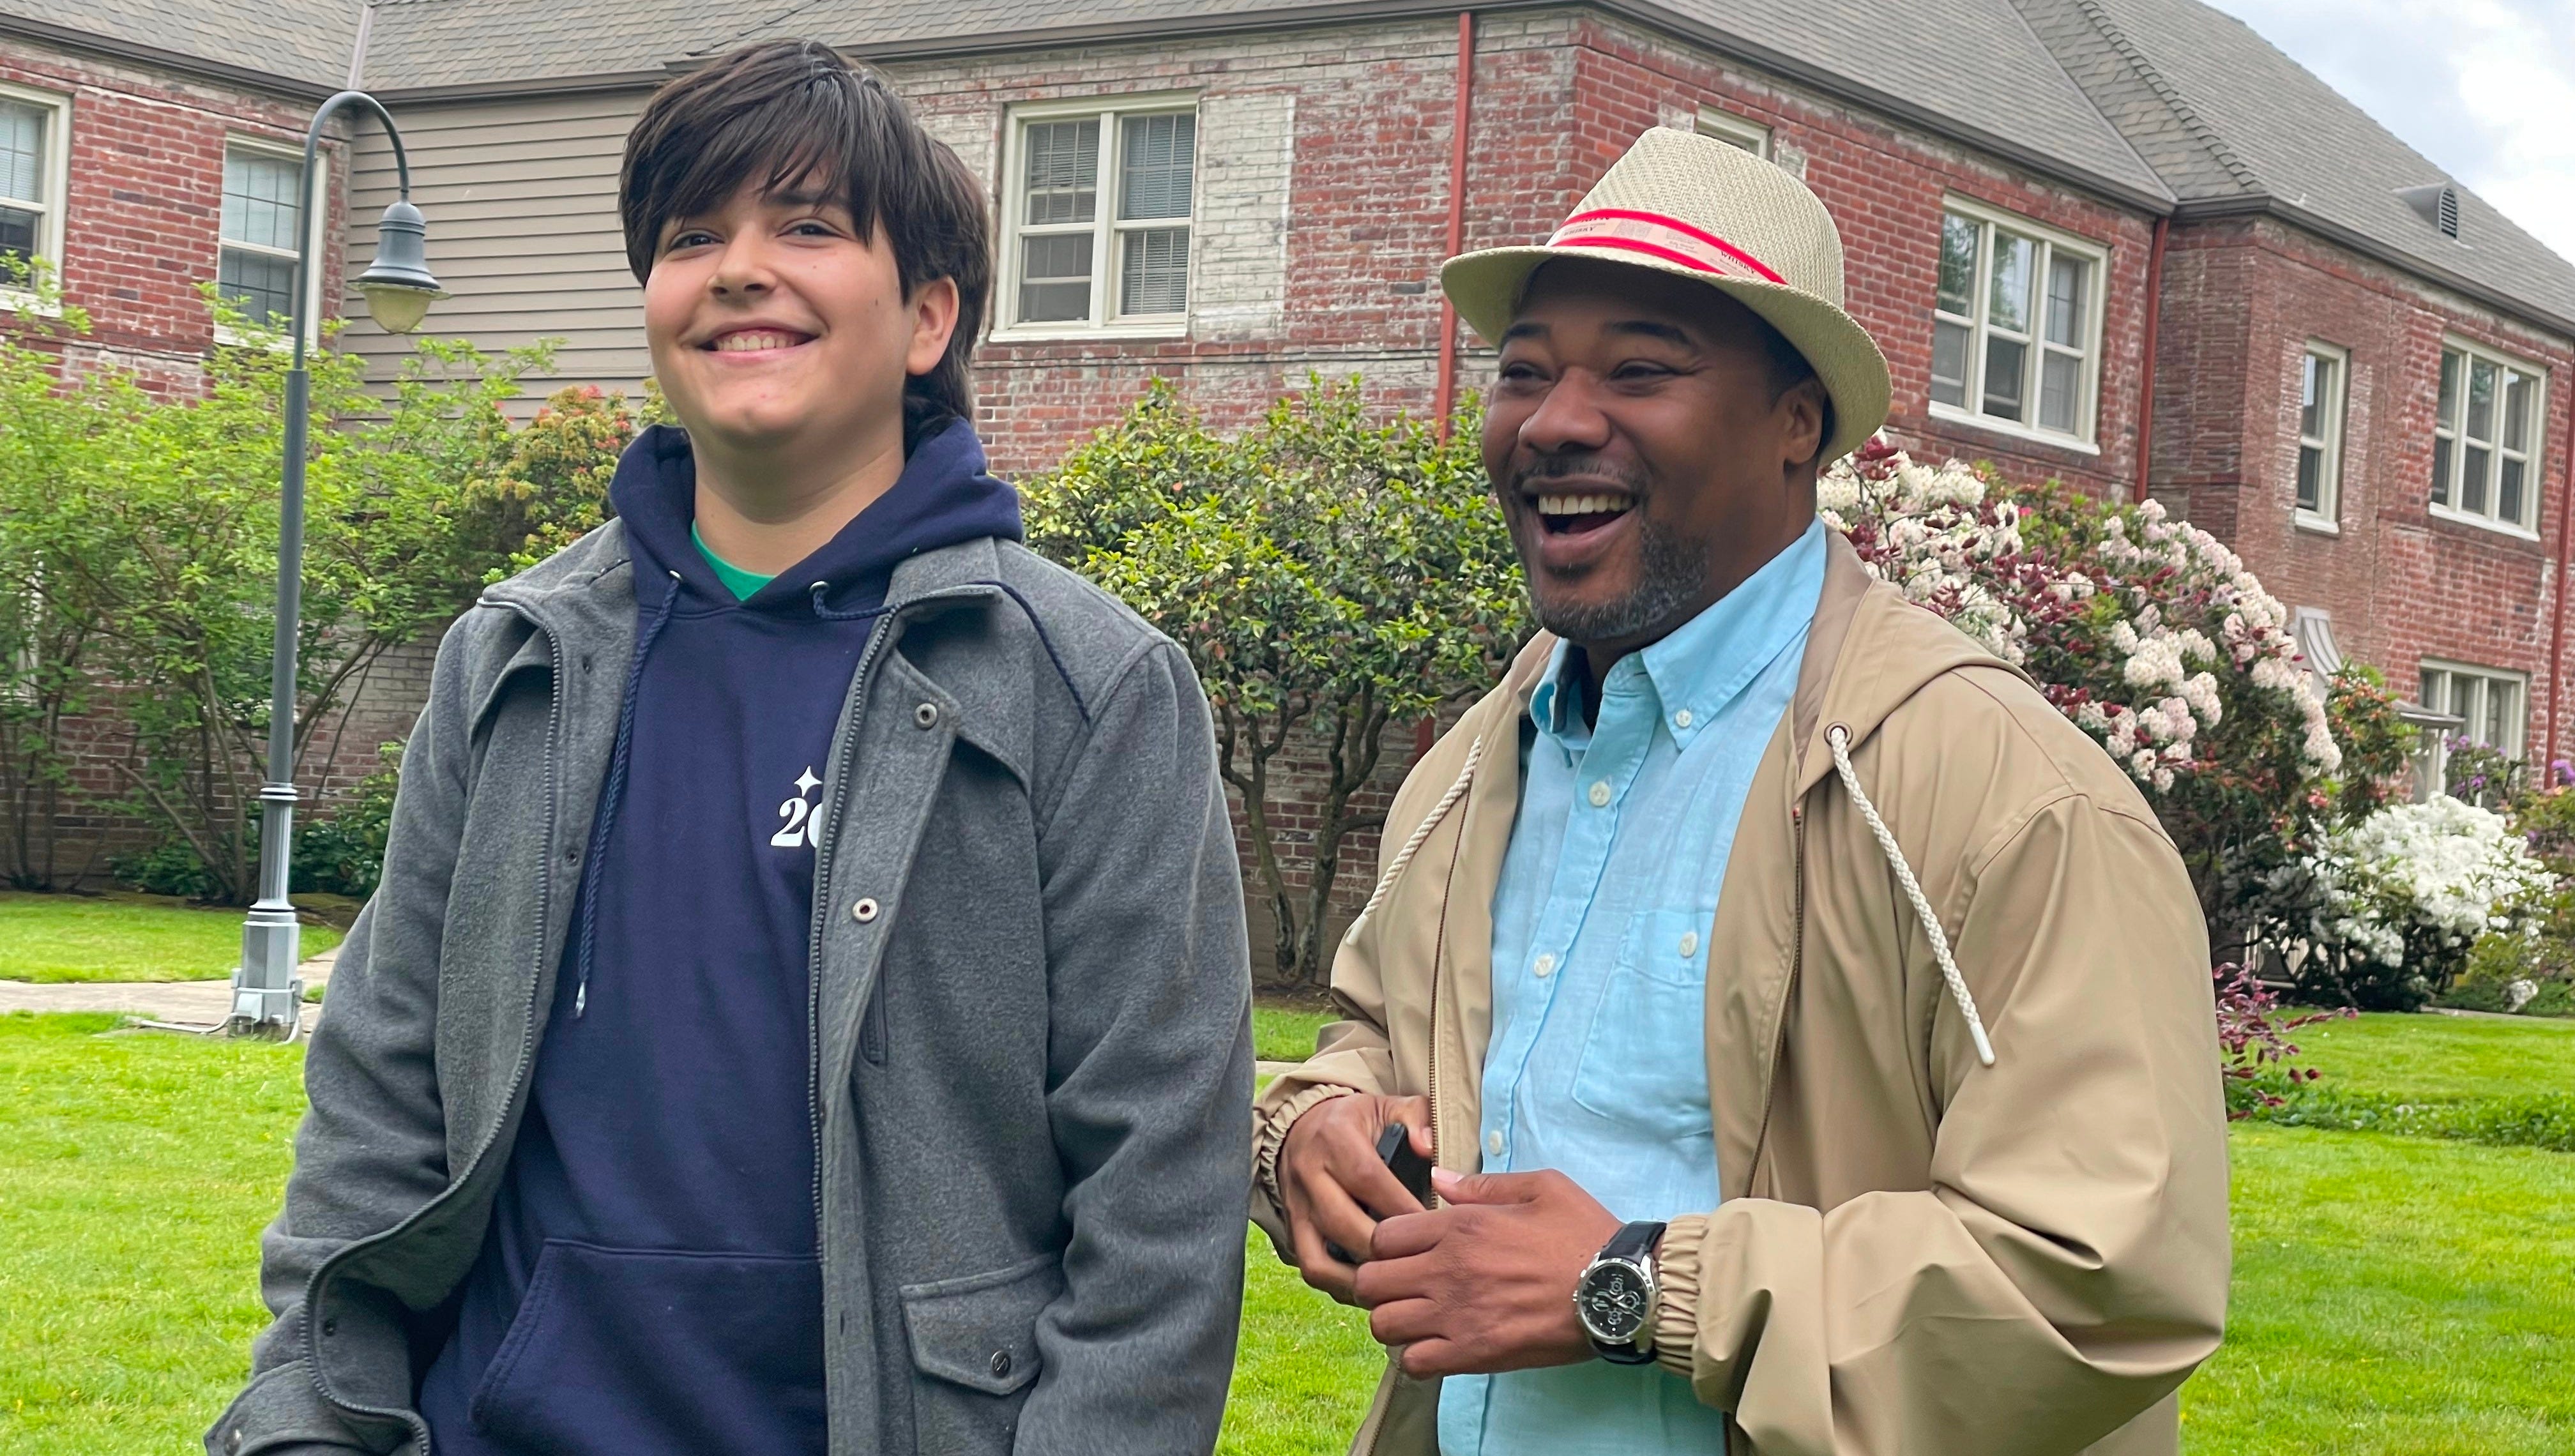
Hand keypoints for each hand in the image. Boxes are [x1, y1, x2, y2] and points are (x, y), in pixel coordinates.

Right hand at [1277, 1093, 1432, 1303]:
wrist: (1303, 1127)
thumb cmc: (1356, 1122)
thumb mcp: (1387, 1106)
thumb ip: (1415, 1118)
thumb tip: (1427, 1147)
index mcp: (1334, 1138)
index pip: (1368, 1179)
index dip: (1401, 1208)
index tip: (1433, 1228)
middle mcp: (1308, 1173)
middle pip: (1343, 1224)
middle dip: (1384, 1250)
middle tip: (1420, 1262)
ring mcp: (1296, 1207)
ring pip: (1319, 1258)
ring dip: (1358, 1279)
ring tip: (1393, 1285)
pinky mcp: (1291, 1230)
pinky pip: (1311, 1268)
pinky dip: (1340, 1285)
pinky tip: (1372, 1287)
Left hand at [1352, 1166, 1622, 1377]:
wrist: (1619, 1289)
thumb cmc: (1584, 1233)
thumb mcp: (1540, 1187)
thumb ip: (1482, 1183)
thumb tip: (1437, 1177)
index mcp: (1460, 1226)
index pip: (1382, 1236)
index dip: (1387, 1245)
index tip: (1406, 1252)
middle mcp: (1448, 1270)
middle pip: (1370, 1282)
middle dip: (1379, 1283)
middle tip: (1403, 1287)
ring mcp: (1457, 1315)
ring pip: (1384, 1325)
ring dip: (1394, 1321)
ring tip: (1417, 1318)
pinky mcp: (1474, 1353)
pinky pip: (1413, 1363)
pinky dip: (1416, 1358)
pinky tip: (1436, 1346)